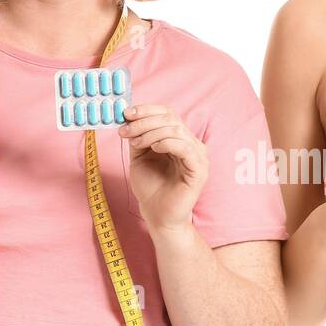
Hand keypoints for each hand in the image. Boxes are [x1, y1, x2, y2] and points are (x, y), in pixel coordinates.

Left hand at [118, 103, 207, 231]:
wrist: (157, 216)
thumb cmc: (151, 188)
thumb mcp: (139, 156)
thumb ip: (138, 137)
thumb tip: (127, 116)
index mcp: (179, 139)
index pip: (167, 113)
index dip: (146, 110)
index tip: (125, 113)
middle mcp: (191, 144)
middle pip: (171, 119)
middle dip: (144, 122)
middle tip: (125, 131)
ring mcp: (198, 157)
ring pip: (177, 130)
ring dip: (150, 133)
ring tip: (135, 143)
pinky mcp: (199, 170)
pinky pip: (185, 148)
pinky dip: (167, 143)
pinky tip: (154, 149)